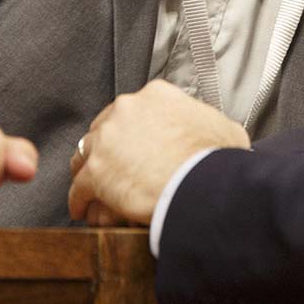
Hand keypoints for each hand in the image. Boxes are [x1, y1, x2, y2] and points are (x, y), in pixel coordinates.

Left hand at [67, 81, 247, 225]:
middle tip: (112, 164)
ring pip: (85, 153)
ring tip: (91, 186)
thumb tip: (216, 131)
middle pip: (104, 127)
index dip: (131, 129)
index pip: (133, 109)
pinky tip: (82, 209)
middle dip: (107, 147)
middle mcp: (127, 110)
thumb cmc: (216, 159)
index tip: (133, 142)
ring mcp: (107, 139)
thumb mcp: (224, 128)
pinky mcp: (96, 172)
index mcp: (156, 95)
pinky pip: (79, 187)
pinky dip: (79, 199)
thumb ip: (209, 122)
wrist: (201, 182)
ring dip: (88, 170)